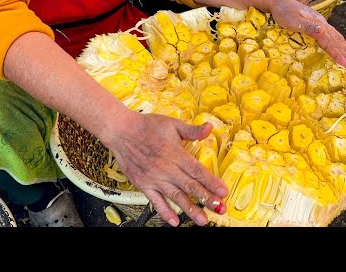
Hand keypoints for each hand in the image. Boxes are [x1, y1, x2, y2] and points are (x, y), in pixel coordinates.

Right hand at [101, 110, 227, 226]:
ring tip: (203, 220)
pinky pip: (155, 201)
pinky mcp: (143, 185)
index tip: (223, 192)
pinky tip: (175, 221)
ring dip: (190, 209)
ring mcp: (154, 178)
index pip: (197, 171)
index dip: (211, 182)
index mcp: (175, 153)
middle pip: (190, 186)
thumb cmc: (147, 126)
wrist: (121, 131)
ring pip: (176, 197)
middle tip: (220, 209)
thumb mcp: (173, 124)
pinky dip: (165, 212)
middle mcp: (166, 168)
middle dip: (206, 199)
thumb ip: (192, 130)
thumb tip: (209, 127)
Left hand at [268, 0, 345, 70]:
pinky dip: (340, 43)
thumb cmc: (284, 12)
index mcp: (318, 25)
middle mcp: (323, 24)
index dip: (339, 56)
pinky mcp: (318, 23)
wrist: (280, 1)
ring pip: (337, 39)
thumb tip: (323, 31)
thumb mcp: (293, 21)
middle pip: (337, 42)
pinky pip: (333, 35)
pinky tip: (343, 46)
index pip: (330, 44)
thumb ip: (308, 26)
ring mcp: (321, 23)